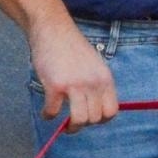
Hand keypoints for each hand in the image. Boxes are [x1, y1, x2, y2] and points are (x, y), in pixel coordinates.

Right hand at [29, 17, 117, 131]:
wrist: (54, 29)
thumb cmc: (72, 48)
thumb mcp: (94, 65)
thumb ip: (97, 85)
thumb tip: (95, 111)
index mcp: (105, 78)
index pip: (112, 111)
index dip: (101, 120)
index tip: (90, 118)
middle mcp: (94, 82)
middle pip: (95, 119)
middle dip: (83, 124)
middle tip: (72, 121)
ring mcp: (75, 84)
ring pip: (79, 120)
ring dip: (69, 127)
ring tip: (62, 124)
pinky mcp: (56, 85)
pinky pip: (53, 112)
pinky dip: (48, 115)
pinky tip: (46, 111)